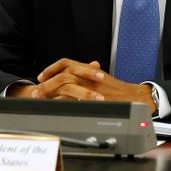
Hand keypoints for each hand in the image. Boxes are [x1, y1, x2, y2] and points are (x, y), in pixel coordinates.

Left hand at [23, 58, 153, 111]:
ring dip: (49, 92)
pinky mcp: (92, 98)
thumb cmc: (119, 90)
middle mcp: (88, 75)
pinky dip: (60, 103)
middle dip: (46, 83)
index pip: (66, 63)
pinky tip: (53, 107)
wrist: (134, 97)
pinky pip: (71, 99)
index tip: (41, 76)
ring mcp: (90, 86)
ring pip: (64, 85)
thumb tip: (79, 74)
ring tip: (40, 100)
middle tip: (36, 91)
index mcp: (89, 69)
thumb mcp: (102, 78)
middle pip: (62, 74)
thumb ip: (89, 74)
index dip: (52, 68)